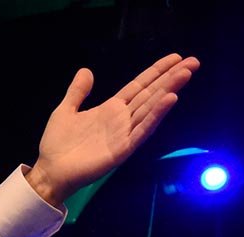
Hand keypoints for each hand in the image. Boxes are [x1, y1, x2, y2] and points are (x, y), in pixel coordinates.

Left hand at [27, 53, 199, 205]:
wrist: (49, 171)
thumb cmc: (57, 144)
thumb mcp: (65, 111)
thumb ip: (77, 92)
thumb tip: (86, 71)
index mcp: (110, 109)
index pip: (139, 86)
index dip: (156, 72)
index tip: (175, 57)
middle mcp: (122, 120)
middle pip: (151, 94)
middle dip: (171, 78)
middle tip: (193, 62)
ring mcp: (124, 134)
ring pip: (151, 108)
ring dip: (168, 90)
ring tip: (185, 74)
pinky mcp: (122, 149)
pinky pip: (142, 130)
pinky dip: (156, 115)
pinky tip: (170, 99)